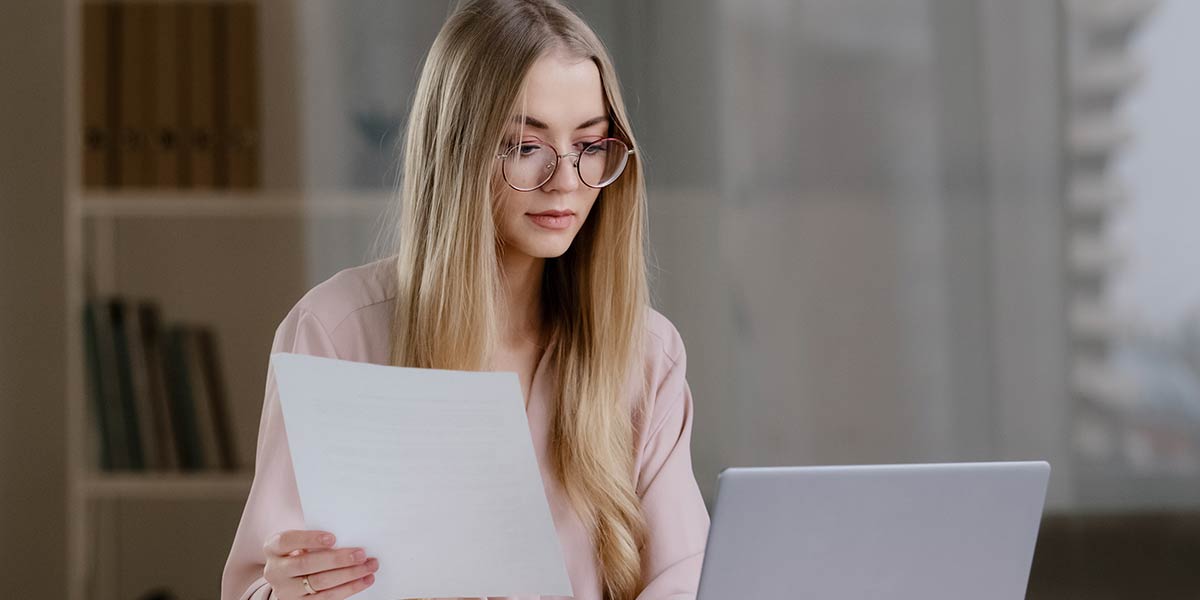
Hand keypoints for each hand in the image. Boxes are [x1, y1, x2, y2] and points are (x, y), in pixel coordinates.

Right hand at [262, 529, 378, 598]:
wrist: (287, 577)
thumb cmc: (300, 551)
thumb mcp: (299, 542)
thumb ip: (315, 538)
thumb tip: (350, 534)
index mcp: (273, 548)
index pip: (288, 540)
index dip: (310, 539)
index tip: (333, 538)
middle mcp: (275, 571)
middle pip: (306, 564)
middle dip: (337, 559)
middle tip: (361, 554)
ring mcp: (285, 590)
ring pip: (320, 583)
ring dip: (349, 575)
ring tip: (369, 566)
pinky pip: (327, 598)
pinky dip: (349, 588)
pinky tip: (364, 580)